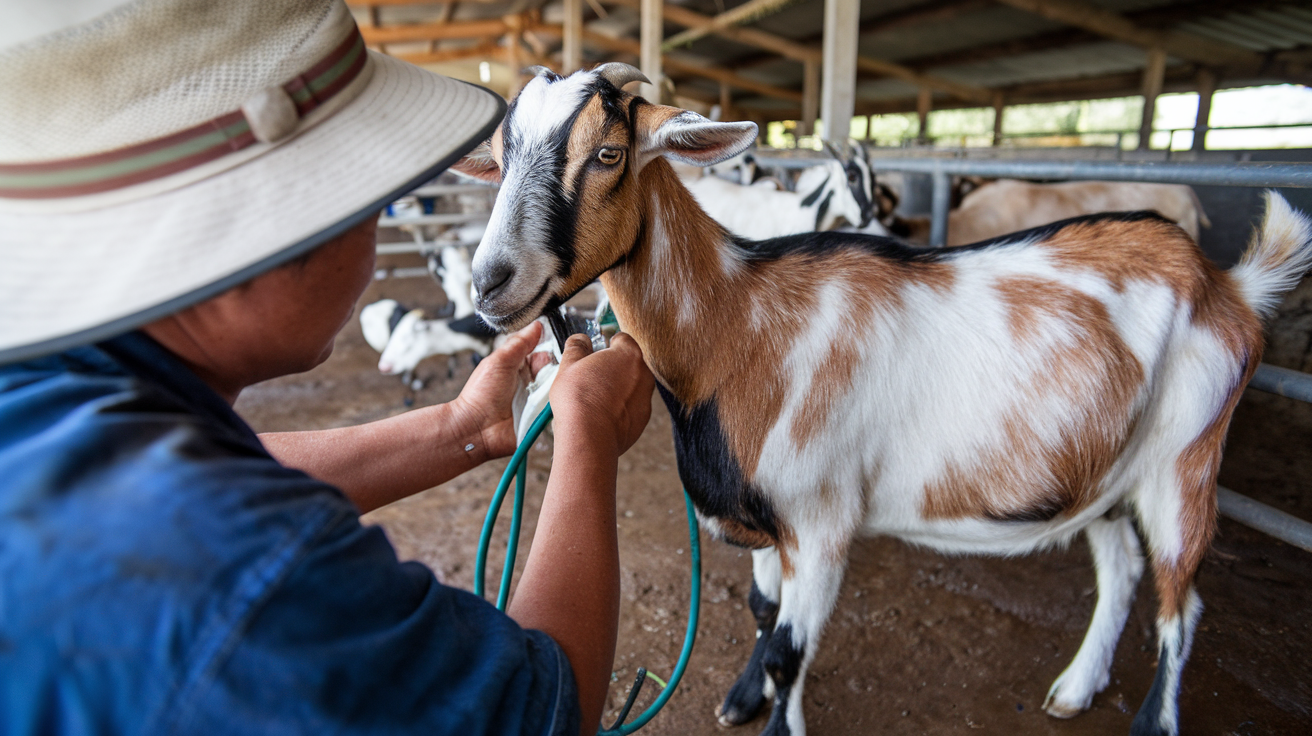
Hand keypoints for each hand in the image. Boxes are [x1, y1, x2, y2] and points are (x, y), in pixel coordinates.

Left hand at [450, 321, 551, 458]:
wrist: (476, 428)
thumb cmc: (481, 395)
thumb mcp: (500, 360)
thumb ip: (520, 342)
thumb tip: (537, 325)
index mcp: (520, 367)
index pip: (544, 353)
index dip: (552, 349)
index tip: (561, 347)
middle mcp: (531, 383)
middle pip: (555, 370)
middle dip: (558, 368)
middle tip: (556, 369)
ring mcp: (537, 402)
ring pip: (560, 388)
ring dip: (560, 386)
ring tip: (557, 385)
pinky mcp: (542, 419)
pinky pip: (558, 408)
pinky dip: (560, 404)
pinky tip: (561, 400)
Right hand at [549, 332, 654, 455]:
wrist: (589, 438)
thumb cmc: (579, 399)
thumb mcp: (569, 365)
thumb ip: (577, 346)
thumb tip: (580, 340)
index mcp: (629, 354)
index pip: (622, 339)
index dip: (607, 344)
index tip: (596, 353)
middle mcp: (644, 374)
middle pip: (629, 364)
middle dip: (613, 368)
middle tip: (592, 378)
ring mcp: (646, 398)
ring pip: (632, 387)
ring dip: (618, 389)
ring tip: (595, 399)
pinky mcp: (643, 420)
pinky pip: (632, 408)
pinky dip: (620, 409)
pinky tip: (602, 415)